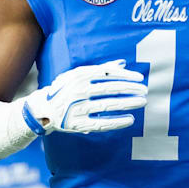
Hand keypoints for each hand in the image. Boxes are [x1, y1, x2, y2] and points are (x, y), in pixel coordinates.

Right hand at [22, 60, 146, 134]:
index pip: (108, 74)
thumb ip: (101, 69)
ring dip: (127, 103)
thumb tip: (123, 63)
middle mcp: (78, 90)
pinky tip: (130, 120)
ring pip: (107, 105)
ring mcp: (77, 108)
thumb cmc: (67, 89)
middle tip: (145, 91)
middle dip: (130, 89)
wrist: (43, 108)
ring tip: (142, 102)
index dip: (126, 76)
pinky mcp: (76, 124)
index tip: (140, 79)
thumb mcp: (79, 75)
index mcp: (79, 75)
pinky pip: (100, 123)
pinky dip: (116, 122)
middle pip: (110, 89)